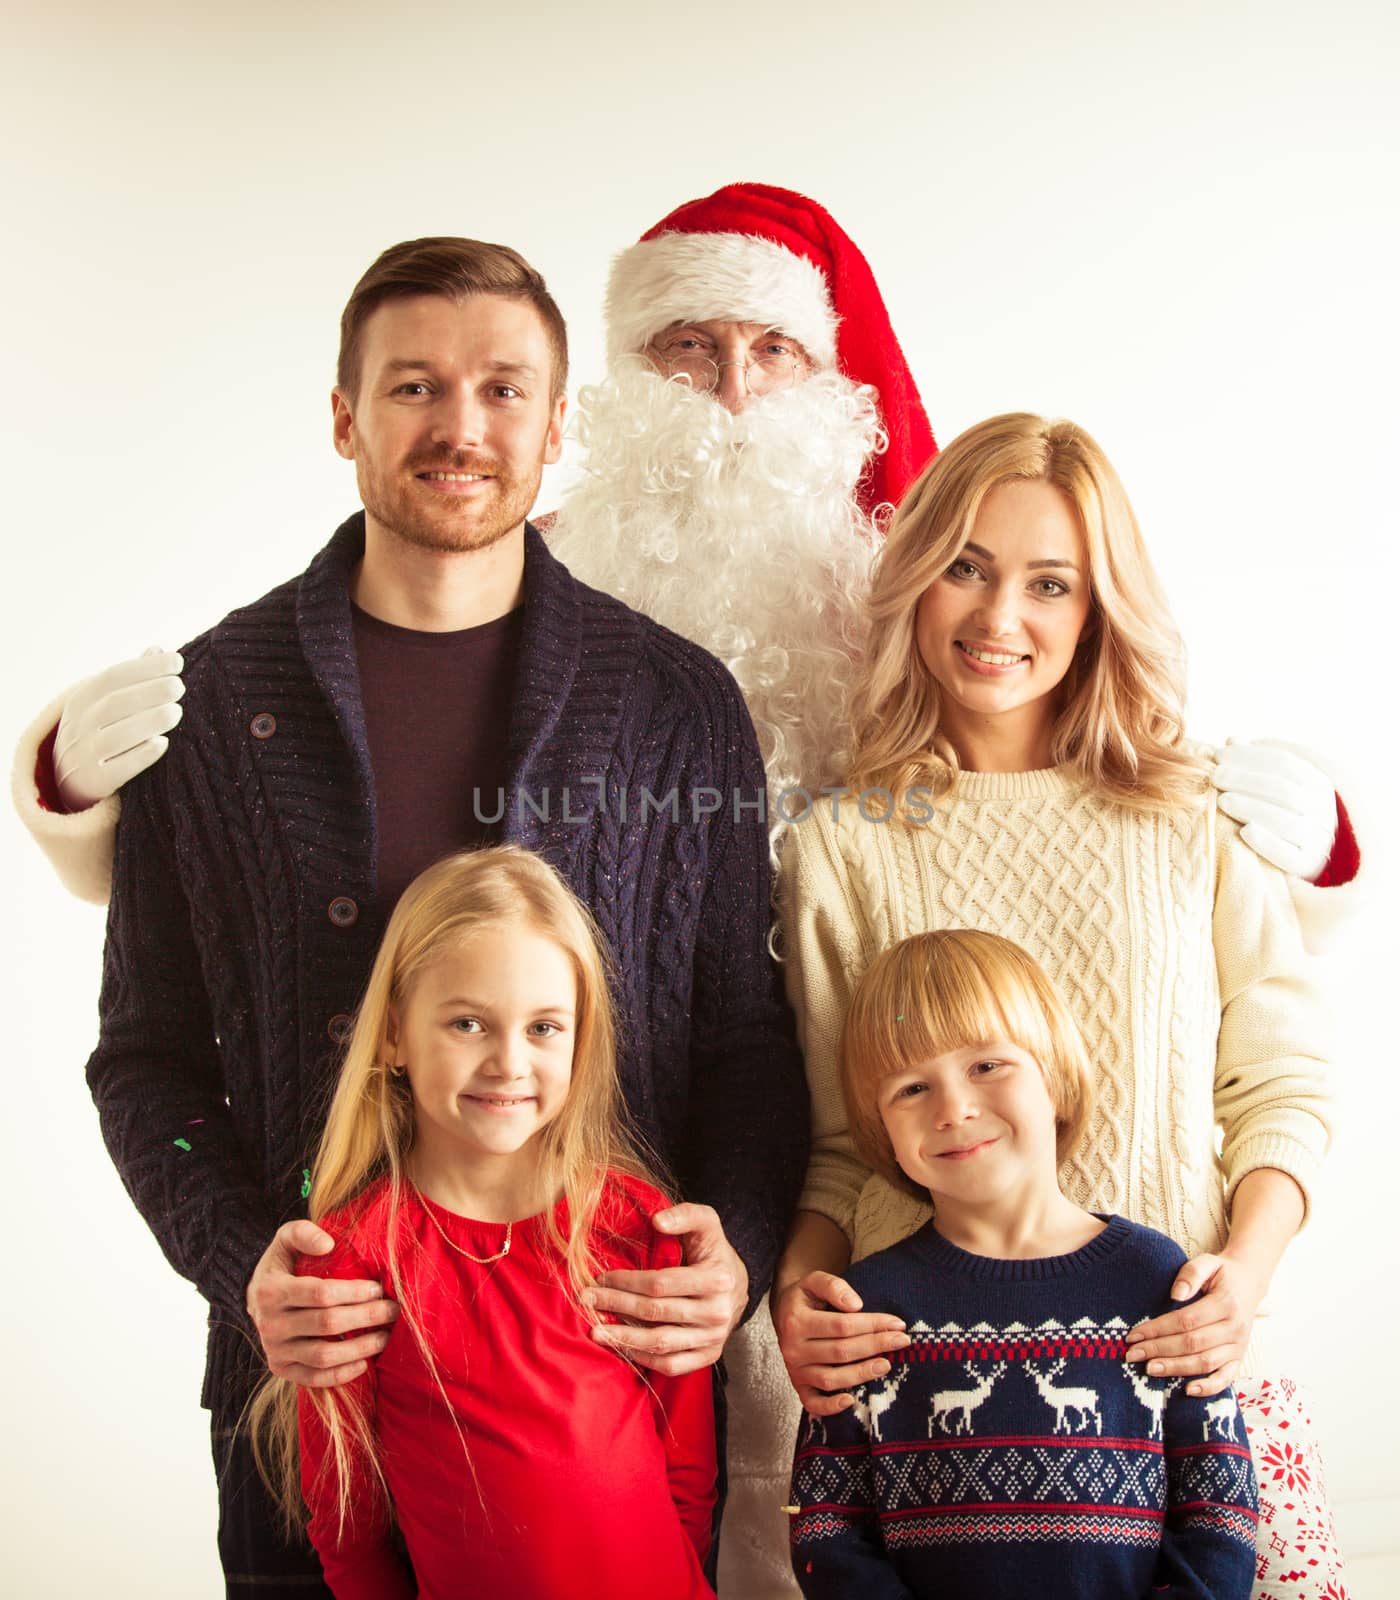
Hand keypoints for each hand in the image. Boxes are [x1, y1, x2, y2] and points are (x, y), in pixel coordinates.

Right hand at [54, 648, 185, 810]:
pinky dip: (140, 757)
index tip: (177, 662)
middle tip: (179, 686)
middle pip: (114, 704)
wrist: (70, 778)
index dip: (145, 668)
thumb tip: (158, 649)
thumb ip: (132, 680)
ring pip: (115, 736)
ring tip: (177, 712)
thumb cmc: (101, 731)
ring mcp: (83, 755)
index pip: (113, 677)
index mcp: (83, 699)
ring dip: (148, 722)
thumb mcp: (105, 703)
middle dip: (149, 692)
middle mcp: (78, 725)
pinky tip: (163, 744)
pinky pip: (117, 770)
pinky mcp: (94, 782)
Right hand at [246, 1220, 398, 1388]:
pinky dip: (341, 1374)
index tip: (379, 1288)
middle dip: (366, 1317)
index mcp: (271, 1291)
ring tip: (384, 1337)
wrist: (256, 1296)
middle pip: (327, 1324)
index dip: (355, 1292)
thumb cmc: (283, 1263)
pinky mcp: (280, 1369)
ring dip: (359, 1349)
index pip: (321, 1294)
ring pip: (323, 1356)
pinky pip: (314, 1378)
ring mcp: (274, 1350)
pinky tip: (364, 1363)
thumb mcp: (286, 1238)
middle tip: (392, 1311)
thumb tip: (328, 1244)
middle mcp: (270, 1324)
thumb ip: (304, 1233)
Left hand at [583, 1203, 746, 1376]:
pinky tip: (622, 1348)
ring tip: (595, 1331)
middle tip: (586, 1300)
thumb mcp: (707, 1223)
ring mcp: (714, 1338)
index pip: (660, 1283)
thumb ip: (685, 1215)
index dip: (626, 1281)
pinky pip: (672, 1364)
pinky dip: (644, 1358)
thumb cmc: (713, 1251)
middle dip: (616, 1305)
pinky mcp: (709, 1356)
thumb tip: (657, 1221)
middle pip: (655, 1312)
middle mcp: (717, 1312)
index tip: (600, 1277)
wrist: (738, 1286)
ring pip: (661, 1342)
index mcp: (717, 1278)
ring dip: (623, 1338)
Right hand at [772, 1271, 909, 1415]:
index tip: (897, 1323)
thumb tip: (856, 1305)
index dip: (872, 1324)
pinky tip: (851, 1400)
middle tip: (902, 1341)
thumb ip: (833, 1286)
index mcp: (796, 1321)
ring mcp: (795, 1370)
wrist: (782, 1313)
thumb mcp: (814, 1281)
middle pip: (841, 1351)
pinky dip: (830, 1406)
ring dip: (862, 1373)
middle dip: (876, 1345)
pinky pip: (812, 1403)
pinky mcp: (798, 1386)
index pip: (842, 1325)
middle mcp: (793, 1348)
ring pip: (831, 1378)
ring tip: (887, 1364)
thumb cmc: (805, 1298)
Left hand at [1124, 1252, 1266, 1397]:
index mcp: (1226, 1304)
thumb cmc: (1221, 1273)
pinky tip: (1187, 1390)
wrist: (1248, 1283)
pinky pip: (1226, 1378)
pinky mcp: (1239, 1358)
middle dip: (1159, 1350)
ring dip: (1176, 1368)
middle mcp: (1235, 1328)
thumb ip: (1191, 1274)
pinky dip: (1209, 1388)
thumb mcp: (1208, 1262)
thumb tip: (1175, 1294)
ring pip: (1205, 1362)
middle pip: (1192, 1344)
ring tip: (1149, 1368)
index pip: (1186, 1321)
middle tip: (1133, 1355)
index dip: (1158, 1329)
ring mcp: (1238, 1346)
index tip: (1133, 1335)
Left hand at [1212, 739, 1335, 881]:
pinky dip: (1268, 843)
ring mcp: (1319, 840)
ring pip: (1286, 821)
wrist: (1301, 860)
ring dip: (1252, 807)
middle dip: (1245, 779)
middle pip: (1283, 790)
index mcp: (1319, 784)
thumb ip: (1257, 763)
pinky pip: (1290, 856)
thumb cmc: (1281, 813)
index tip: (1220, 753)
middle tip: (1214, 776)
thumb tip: (1232, 740)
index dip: (1250, 756)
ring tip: (1222, 801)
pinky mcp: (1309, 867)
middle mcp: (1325, 811)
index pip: (1285, 763)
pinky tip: (1245, 832)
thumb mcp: (1276, 785)